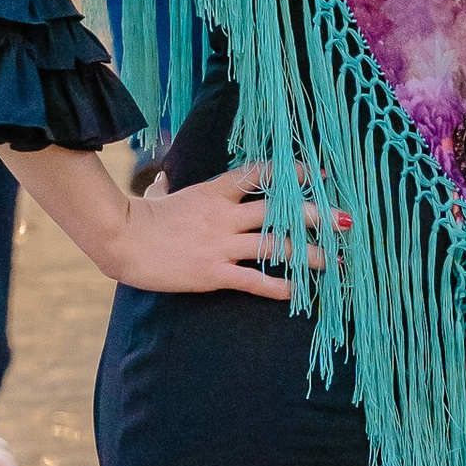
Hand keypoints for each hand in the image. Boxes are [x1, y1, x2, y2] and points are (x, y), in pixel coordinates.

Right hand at [111, 163, 339, 300]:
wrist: (121, 241)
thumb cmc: (138, 217)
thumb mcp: (158, 195)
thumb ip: (168, 187)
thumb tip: (164, 179)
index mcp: (214, 191)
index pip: (260, 175)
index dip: (292, 173)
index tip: (317, 176)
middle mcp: (224, 216)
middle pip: (280, 210)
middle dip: (315, 215)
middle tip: (344, 220)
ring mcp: (220, 245)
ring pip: (275, 245)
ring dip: (308, 254)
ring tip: (334, 260)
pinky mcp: (213, 273)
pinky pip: (254, 280)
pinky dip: (279, 286)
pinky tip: (299, 292)